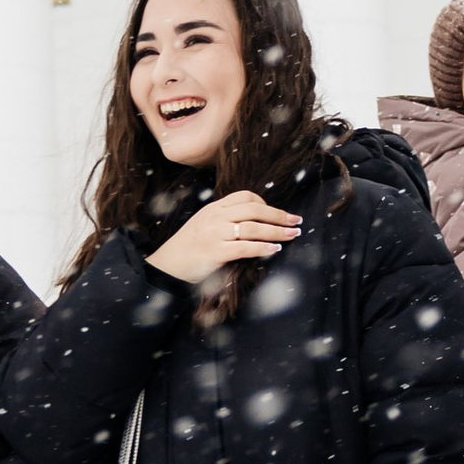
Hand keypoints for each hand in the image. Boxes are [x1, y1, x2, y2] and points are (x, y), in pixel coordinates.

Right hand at [146, 192, 301, 287]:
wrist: (166, 267)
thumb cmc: (189, 249)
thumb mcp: (204, 226)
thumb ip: (225, 221)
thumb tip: (256, 225)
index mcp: (213, 208)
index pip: (245, 196)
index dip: (265, 203)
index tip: (278, 214)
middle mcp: (215, 217)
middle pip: (254, 209)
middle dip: (279, 215)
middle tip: (296, 221)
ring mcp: (214, 234)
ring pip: (253, 227)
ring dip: (277, 231)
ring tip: (292, 235)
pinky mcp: (215, 252)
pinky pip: (245, 247)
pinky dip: (263, 247)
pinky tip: (275, 250)